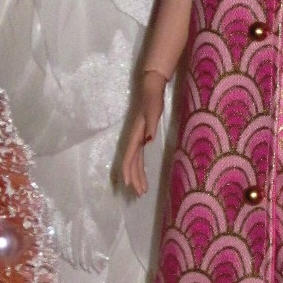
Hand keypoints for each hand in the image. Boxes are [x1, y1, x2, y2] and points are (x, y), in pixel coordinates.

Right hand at [120, 70, 166, 196]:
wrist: (150, 88)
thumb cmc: (153, 99)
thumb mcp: (154, 111)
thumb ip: (151, 125)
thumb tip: (148, 141)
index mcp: (135, 134)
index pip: (129, 156)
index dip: (128, 171)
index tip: (128, 184)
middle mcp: (134, 138)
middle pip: (131, 162)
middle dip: (134, 178)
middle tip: (139, 193)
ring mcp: (137, 137)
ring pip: (134, 160)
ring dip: (137, 174)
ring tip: (141, 189)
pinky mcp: (142, 136)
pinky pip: (138, 155)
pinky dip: (139, 166)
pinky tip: (141, 173)